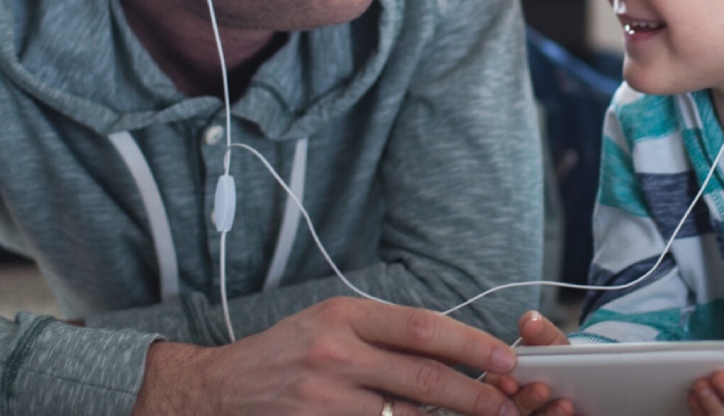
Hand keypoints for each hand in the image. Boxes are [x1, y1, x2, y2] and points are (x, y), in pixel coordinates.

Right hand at [130, 297, 518, 415]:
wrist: (216, 391)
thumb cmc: (285, 354)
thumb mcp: (330, 324)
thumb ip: (384, 335)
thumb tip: (454, 350)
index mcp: (344, 316)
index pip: (423, 327)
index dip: (472, 344)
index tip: (505, 359)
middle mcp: (335, 354)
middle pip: (424, 378)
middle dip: (475, 396)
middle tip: (507, 407)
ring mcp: (325, 399)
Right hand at [487, 311, 572, 415]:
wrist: (573, 374)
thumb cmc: (551, 356)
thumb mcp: (547, 340)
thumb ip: (538, 330)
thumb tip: (531, 324)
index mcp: (501, 381)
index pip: (493, 387)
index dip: (500, 385)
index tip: (509, 382)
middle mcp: (508, 404)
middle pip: (509, 410)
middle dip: (526, 400)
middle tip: (542, 390)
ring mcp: (524, 415)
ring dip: (547, 415)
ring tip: (566, 405)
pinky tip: (576, 413)